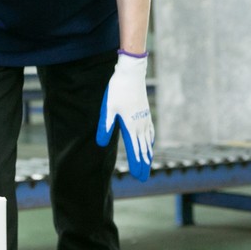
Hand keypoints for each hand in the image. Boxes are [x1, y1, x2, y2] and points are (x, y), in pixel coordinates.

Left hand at [95, 52, 153, 181]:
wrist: (131, 74)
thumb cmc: (117, 90)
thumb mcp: (108, 108)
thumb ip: (105, 127)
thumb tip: (100, 144)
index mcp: (131, 126)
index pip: (135, 150)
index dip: (136, 164)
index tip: (139, 177)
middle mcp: (140, 125)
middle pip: (143, 148)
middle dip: (143, 163)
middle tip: (144, 178)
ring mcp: (144, 118)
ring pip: (148, 140)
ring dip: (147, 153)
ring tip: (147, 163)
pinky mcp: (145, 111)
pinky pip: (150, 130)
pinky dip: (150, 140)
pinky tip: (150, 142)